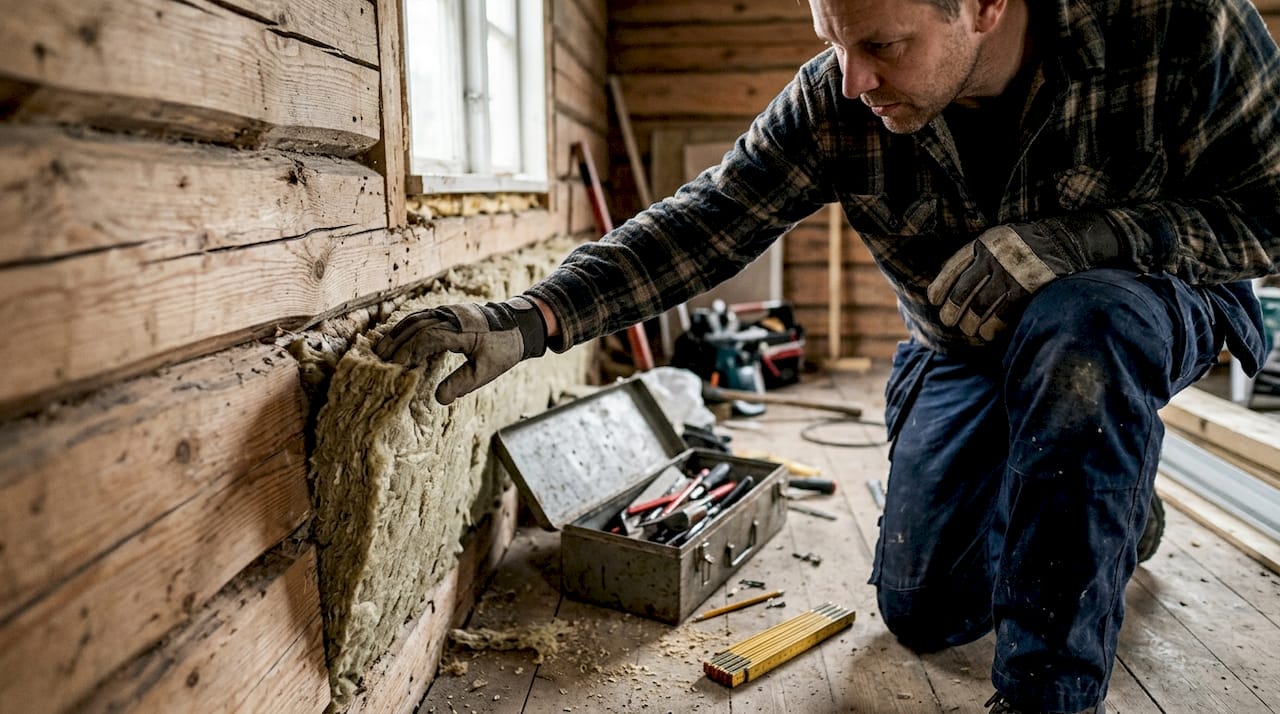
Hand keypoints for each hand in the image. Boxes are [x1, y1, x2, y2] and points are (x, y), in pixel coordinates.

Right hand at [375, 296, 546, 403]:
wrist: (519, 324)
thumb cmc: (503, 348)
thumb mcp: (486, 371)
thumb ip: (461, 383)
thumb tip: (438, 399)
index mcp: (461, 330)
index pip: (427, 338)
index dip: (410, 352)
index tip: (398, 368)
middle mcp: (451, 316)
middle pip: (416, 326)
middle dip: (396, 343)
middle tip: (380, 360)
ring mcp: (449, 311)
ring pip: (417, 318)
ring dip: (398, 333)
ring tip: (382, 349)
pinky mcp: (449, 311)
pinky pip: (423, 316)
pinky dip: (407, 326)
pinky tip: (398, 337)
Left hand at [927, 217, 1124, 341]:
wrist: (1068, 240)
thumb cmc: (1026, 246)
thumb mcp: (998, 240)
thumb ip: (976, 256)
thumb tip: (947, 282)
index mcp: (984, 243)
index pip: (952, 268)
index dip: (940, 287)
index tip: (934, 301)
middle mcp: (994, 257)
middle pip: (963, 291)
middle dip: (952, 311)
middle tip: (949, 322)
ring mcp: (1011, 273)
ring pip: (980, 307)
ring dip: (970, 323)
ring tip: (969, 330)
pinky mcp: (1028, 288)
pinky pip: (1003, 314)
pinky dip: (992, 327)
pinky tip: (988, 333)